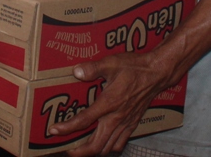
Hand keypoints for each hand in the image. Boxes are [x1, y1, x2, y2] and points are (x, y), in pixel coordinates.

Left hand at [50, 51, 171, 155]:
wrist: (156, 73)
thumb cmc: (134, 67)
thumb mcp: (111, 62)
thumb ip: (93, 68)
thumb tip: (76, 72)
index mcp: (109, 103)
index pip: (84, 121)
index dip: (67, 128)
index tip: (54, 131)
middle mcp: (117, 117)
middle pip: (96, 145)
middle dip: (79, 151)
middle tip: (67, 149)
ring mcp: (126, 123)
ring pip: (108, 148)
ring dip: (93, 151)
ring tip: (82, 148)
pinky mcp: (133, 124)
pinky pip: (120, 144)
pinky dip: (109, 148)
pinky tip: (103, 143)